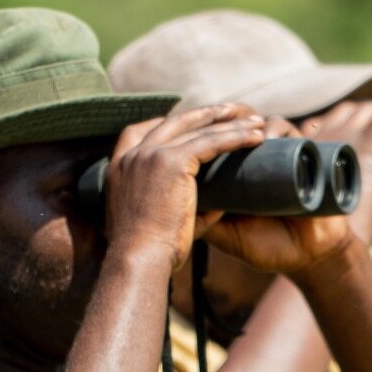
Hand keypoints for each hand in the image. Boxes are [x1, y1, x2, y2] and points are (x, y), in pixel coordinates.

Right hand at [103, 104, 270, 270]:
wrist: (137, 260)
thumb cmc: (146, 253)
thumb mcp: (155, 223)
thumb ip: (182, 208)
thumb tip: (219, 204)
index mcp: (117, 170)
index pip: (135, 133)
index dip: (161, 125)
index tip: (185, 125)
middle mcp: (130, 157)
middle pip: (170, 122)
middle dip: (202, 114)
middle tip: (228, 111)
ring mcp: (149, 155)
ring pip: (194, 129)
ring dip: (226, 122)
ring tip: (252, 120)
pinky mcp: (171, 161)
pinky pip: (209, 141)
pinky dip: (235, 137)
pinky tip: (254, 137)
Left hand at [197, 115, 355, 277]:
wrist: (306, 256)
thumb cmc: (265, 247)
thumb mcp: (225, 235)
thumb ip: (200, 223)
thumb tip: (166, 208)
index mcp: (234, 172)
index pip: (213, 141)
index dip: (198, 134)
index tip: (181, 138)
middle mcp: (255, 159)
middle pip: (232, 125)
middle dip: (217, 121)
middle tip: (202, 129)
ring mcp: (279, 156)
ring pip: (257, 123)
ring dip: (244, 120)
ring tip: (233, 130)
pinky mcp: (304, 156)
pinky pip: (289, 133)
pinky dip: (276, 130)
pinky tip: (264, 137)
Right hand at [299, 80, 371, 245]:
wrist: (327, 245)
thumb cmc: (332, 233)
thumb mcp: (344, 207)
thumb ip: (366, 196)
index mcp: (311, 150)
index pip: (330, 123)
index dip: (352, 125)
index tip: (370, 138)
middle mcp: (324, 137)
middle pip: (350, 112)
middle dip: (371, 117)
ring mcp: (345, 137)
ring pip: (369, 109)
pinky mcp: (367, 144)